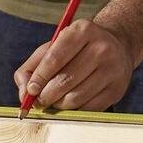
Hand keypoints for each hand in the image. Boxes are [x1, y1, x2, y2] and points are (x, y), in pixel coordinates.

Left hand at [15, 18, 135, 114]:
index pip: (54, 59)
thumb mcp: (53, 48)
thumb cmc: (76, 50)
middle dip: (46, 95)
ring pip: (75, 98)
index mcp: (82, 31)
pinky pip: (88, 109)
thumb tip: (25, 93)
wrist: (117, 47)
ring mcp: (112, 69)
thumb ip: (32, 67)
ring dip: (59, 105)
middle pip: (65, 81)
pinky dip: (74, 111)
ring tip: (55, 101)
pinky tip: (71, 103)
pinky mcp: (117, 89)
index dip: (39, 78)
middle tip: (40, 100)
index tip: (31, 90)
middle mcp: (101, 48)